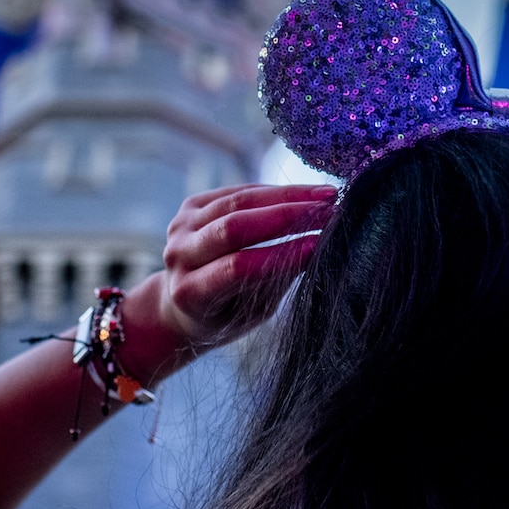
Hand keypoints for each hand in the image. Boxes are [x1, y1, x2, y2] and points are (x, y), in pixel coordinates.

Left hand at [153, 182, 336, 348]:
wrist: (180, 306)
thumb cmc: (224, 317)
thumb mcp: (251, 312)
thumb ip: (276, 280)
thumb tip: (316, 247)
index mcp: (190, 292)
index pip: (238, 266)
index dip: (281, 252)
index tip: (320, 242)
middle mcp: (178, 255)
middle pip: (235, 226)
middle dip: (287, 215)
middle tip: (329, 211)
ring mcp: (180, 226)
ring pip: (238, 201)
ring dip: (287, 196)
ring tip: (325, 195)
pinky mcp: (190, 206)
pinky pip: (236, 192)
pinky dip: (272, 192)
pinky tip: (302, 193)